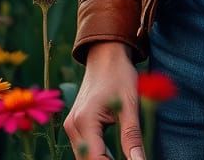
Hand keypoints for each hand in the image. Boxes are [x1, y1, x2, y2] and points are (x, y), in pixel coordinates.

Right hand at [63, 42, 145, 159]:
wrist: (106, 54)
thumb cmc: (120, 74)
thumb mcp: (130, 104)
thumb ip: (132, 136)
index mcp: (85, 121)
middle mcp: (72, 126)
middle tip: (132, 159)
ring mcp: (71, 125)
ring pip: (84, 157)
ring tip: (124, 158)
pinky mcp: (74, 124)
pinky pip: (84, 148)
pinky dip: (98, 154)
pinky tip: (113, 154)